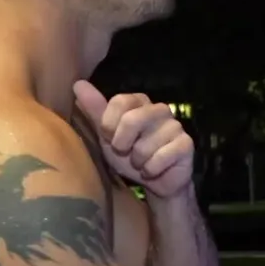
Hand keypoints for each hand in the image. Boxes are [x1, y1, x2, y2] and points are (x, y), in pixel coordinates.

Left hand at [72, 81, 194, 197]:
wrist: (156, 181)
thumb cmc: (130, 155)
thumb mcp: (108, 135)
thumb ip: (95, 110)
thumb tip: (78, 84)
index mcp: (140, 102)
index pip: (120, 102)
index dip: (110, 124)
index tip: (110, 137)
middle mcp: (160, 109)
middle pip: (132, 119)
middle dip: (122, 144)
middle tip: (125, 152)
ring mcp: (175, 126)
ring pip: (145, 145)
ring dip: (137, 161)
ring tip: (142, 163)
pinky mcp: (186, 144)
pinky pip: (160, 158)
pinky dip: (151, 169)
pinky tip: (154, 170)